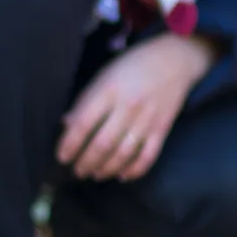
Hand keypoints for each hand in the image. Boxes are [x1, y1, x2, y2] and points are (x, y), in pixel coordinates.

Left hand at [56, 33, 215, 180]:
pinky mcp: (162, 128)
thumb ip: (86, 100)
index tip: (62, 157)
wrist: (174, 60)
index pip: (83, 123)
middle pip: (103, 143)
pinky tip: (122, 175)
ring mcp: (147, 119)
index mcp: (109, 90)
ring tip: (96, 174)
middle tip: (78, 170)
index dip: (69, 144)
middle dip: (86, 162)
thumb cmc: (132, 66)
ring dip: (106, 169)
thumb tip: (66, 124)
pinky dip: (134, 170)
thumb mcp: (104, 75)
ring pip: (124, 153)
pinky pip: (148, 156)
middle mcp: (128, 106)